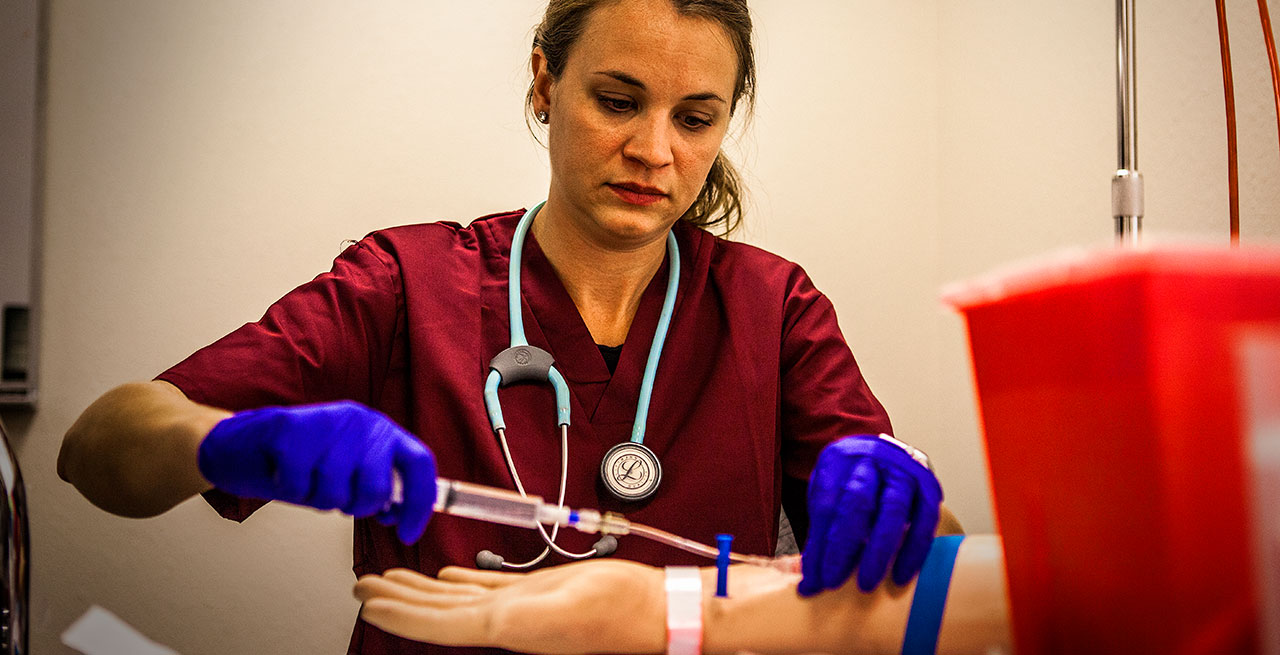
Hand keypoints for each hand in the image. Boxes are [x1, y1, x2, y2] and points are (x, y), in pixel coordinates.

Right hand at [197, 400, 436, 542]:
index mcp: (381, 429)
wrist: (240, 444)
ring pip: (335, 493)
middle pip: (376, 489)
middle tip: (333, 495)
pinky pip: (299, 488)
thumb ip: (377, 487)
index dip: (420, 504)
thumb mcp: (348, 471)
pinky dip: (289, 491)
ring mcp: (327, 422)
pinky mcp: (290, 428)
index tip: (407, 533)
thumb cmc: (299, 462)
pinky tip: (283, 472)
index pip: (420, 463)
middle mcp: (361, 420)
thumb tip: (399, 514)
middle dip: (355, 507)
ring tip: (306, 479)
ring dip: (317, 499)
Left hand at [354, 560, 665, 653]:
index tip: (367, 602)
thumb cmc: (614, 611)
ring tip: (390, 577)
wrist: (652, 609)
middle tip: (364, 583)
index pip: (437, 623)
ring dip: (422, 587)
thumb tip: (471, 620)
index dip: (399, 614)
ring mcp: (518, 607)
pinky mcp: (538, 593)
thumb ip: (512, 613)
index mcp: (503, 627)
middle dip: (399, 597)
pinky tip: (446, 574)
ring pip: (457, 597)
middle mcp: (503, 620)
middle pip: (438, 610)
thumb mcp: (556, 608)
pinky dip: (462, 579)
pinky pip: (488, 587)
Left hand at [798, 434, 942, 594]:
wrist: (886, 455)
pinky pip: (926, 519)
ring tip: (867, 584)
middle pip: (857, 501)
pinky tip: (900, 574)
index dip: (820, 544)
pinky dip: (914, 550)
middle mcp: (871, 457)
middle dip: (844, 546)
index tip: (816, 578)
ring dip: (879, 551)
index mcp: (837, 458)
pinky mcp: (928, 485)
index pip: (826, 504)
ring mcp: (903, 469)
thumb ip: (820, 534)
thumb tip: (810, 583)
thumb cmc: (852, 482)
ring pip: (893, 509)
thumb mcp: (829, 496)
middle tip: (834, 582)